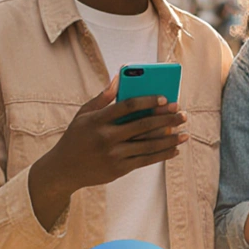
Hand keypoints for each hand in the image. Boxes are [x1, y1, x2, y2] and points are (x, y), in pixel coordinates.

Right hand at [31, 76, 187, 196]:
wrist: (63, 170)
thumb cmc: (76, 137)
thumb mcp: (83, 115)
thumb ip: (102, 98)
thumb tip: (118, 78)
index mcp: (97, 120)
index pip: (127, 106)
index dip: (148, 100)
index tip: (165, 97)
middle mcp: (106, 137)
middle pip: (143, 125)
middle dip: (166, 119)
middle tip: (183, 114)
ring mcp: (113, 155)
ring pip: (148, 145)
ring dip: (170, 138)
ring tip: (185, 133)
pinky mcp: (119, 169)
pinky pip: (146, 161)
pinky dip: (162, 155)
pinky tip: (175, 149)